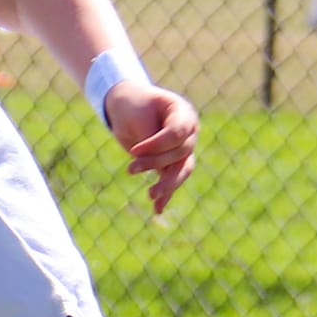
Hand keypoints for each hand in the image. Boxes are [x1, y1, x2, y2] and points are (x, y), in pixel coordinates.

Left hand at [104, 82, 197, 214]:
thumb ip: (150, 138)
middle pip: (180, 153)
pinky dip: (166, 194)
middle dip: (155, 162)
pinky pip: (173, 179)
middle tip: (130, 169)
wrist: (127, 107)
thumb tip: (157, 166)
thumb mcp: (138, 116)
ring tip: (151, 196)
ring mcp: (183, 147)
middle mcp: (189, 131)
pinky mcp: (172, 162)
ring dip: (167, 184)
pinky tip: (157, 209)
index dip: (157, 145)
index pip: (177, 133)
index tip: (134, 150)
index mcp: (183, 113)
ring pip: (182, 169)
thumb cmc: (133, 106)